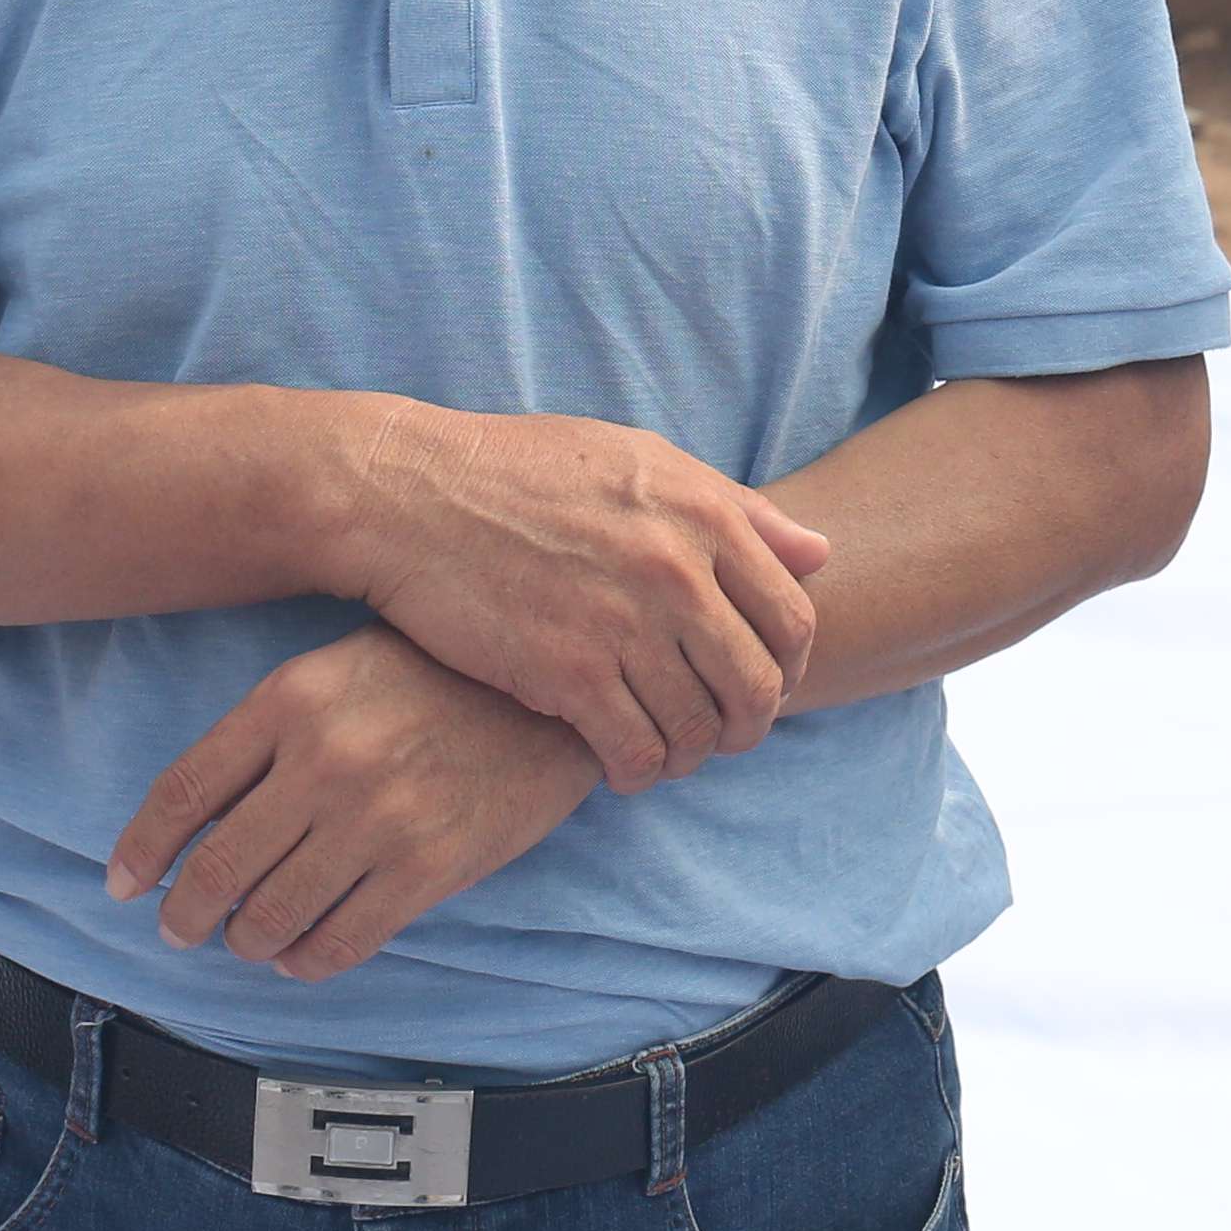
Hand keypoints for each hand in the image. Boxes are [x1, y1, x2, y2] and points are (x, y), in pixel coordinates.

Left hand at [105, 624, 603, 981]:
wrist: (553, 693)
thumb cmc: (439, 674)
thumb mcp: (337, 670)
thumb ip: (269, 730)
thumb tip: (200, 816)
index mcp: (290, 699)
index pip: (184, 791)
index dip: (142, 848)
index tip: (124, 883)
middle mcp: (324, 761)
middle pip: (217, 866)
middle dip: (185, 912)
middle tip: (180, 927)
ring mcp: (377, 820)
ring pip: (271, 915)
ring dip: (244, 941)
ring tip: (243, 940)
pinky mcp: (428, 869)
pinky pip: (339, 942)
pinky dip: (304, 960)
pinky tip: (298, 954)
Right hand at [340, 404, 829, 793]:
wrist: (411, 494)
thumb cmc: (522, 470)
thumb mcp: (638, 459)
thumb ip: (734, 507)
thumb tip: (819, 553)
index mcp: (702, 514)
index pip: (792, 618)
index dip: (788, 667)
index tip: (760, 684)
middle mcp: (675, 570)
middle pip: (756, 685)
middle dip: (749, 724)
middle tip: (721, 733)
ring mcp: (622, 624)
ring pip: (698, 728)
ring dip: (690, 754)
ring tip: (667, 751)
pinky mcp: (567, 673)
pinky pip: (635, 752)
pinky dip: (638, 772)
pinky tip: (620, 764)